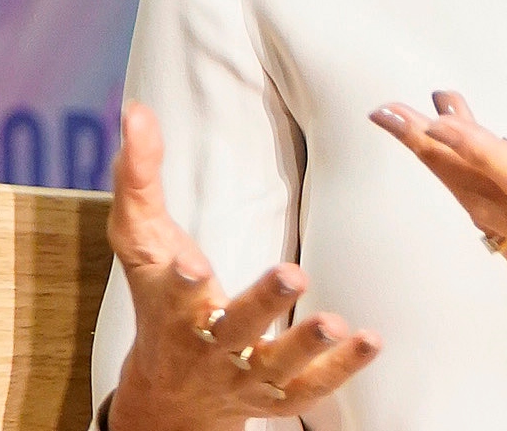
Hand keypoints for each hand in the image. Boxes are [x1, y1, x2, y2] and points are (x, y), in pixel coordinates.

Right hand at [106, 102, 380, 430]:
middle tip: (293, 274)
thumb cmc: (161, 297)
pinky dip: (340, 368)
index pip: (171, 293)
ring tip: (338, 323)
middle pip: (232, 327)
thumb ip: (139, 178)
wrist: (169, 392)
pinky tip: (371, 340)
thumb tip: (135, 111)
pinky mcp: (274, 394)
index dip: (180, 282)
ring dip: (306, 345)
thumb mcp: (143, 242)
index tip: (191, 264)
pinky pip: (309, 387)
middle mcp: (207, 343)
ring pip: (274, 365)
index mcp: (171, 305)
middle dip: (260, 304)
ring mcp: (242, 373)